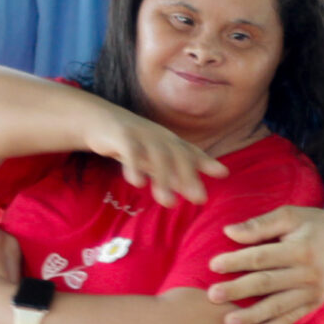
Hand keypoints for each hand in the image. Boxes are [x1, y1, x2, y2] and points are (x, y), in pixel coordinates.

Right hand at [79, 106, 231, 207]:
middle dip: (190, 176)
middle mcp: (159, 137)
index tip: (223, 173)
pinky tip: (137, 183)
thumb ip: (177, 177)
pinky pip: (130, 151)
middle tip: (198, 198)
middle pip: (179, 155)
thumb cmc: (134, 145)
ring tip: (168, 202)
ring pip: (157, 156)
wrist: (100, 121)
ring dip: (164, 178)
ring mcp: (141, 134)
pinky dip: (135, 165)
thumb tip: (200, 196)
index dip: (206, 161)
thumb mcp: (156, 161)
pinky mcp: (121, 136)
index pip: (191, 152)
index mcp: (169, 142)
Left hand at [206, 205, 323, 323]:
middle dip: (237, 290)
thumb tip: (228, 232)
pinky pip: (290, 318)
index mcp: (300, 249)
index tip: (213, 265)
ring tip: (228, 322)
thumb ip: (260, 224)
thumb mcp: (291, 216)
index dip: (236, 261)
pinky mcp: (314, 304)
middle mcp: (307, 274)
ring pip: (277, 306)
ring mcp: (312, 293)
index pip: (262, 258)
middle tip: (211, 295)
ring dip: (251, 316)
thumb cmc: (315, 225)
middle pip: (266, 283)